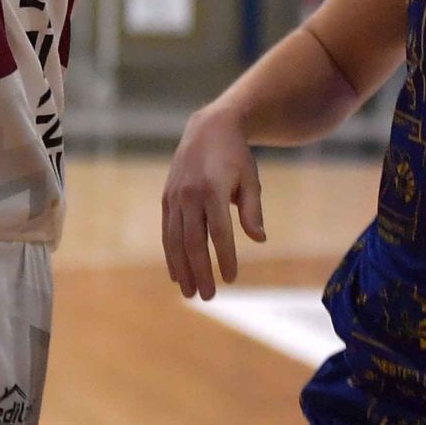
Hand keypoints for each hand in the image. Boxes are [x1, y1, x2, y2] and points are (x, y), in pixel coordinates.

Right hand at [161, 102, 265, 300]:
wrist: (209, 128)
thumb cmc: (236, 157)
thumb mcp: (251, 179)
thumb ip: (253, 210)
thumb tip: (259, 239)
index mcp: (212, 188)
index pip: (218, 231)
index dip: (224, 257)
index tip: (232, 279)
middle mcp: (189, 193)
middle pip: (192, 240)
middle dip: (199, 271)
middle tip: (208, 296)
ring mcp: (174, 196)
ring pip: (174, 239)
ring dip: (181, 268)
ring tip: (189, 292)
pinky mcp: (166, 198)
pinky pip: (166, 231)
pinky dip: (170, 253)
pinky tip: (176, 273)